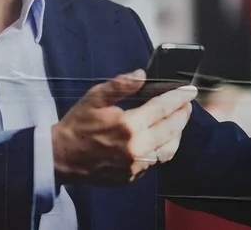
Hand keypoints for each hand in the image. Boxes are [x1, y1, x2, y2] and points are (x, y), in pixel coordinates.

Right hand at [51, 69, 196, 184]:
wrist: (61, 157)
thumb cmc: (78, 124)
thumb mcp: (95, 97)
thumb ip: (121, 84)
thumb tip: (143, 74)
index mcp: (129, 125)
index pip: (164, 108)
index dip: (179, 97)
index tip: (189, 91)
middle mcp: (137, 147)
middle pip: (172, 129)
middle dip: (183, 114)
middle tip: (187, 104)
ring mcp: (136, 165)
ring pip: (169, 149)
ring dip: (176, 134)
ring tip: (178, 122)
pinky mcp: (132, 176)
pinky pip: (155, 161)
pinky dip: (162, 149)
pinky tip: (161, 139)